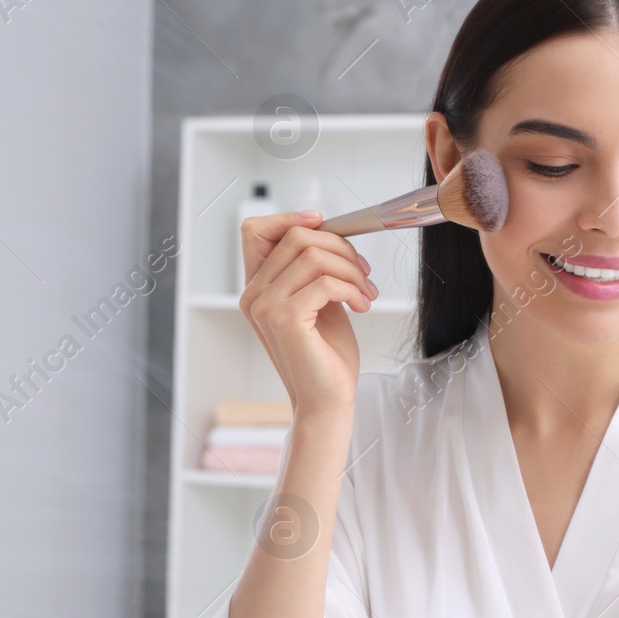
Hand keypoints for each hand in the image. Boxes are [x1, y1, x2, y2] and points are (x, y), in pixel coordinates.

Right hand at [238, 210, 374, 420]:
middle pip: (296, 237)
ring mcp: (265, 307)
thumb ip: (312, 269)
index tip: (323, 223)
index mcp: (257, 288)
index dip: (289, 218)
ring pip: (313, 255)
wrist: (327, 399)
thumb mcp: (318, 300)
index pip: (255, 230)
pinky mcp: (285, 319)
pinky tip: (361, 304)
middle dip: (340, 247)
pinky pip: (324, 281)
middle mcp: (253, 295)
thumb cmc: (325, 355)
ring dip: (351, 269)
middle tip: (362, 272)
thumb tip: (325, 231)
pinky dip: (350, 288)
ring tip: (365, 291)